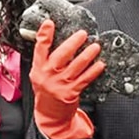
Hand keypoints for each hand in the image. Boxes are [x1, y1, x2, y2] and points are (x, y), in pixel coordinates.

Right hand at [30, 19, 103, 138]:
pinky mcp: (70, 93)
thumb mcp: (39, 74)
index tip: (49, 23)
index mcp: (38, 68)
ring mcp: (59, 85)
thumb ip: (44, 59)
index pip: (39, 49)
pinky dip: (93, 71)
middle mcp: (47, 75)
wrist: (49, 115)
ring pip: (76, 66)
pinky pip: (85, 79)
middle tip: (83, 34)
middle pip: (61, 55)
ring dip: (88, 55)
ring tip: (95, 46)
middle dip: (73, 43)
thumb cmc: (46, 91)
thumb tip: (52, 39)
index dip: (44, 35)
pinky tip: (100, 64)